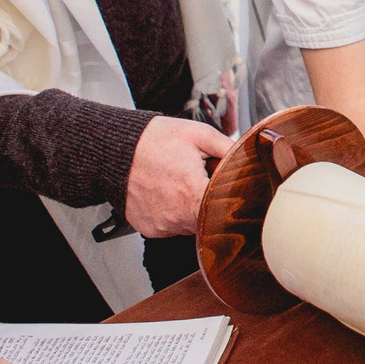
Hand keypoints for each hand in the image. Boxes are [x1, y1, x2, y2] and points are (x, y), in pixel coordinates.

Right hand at [125, 116, 233, 236]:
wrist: (114, 150)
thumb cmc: (152, 140)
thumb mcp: (198, 134)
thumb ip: (228, 148)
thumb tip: (250, 157)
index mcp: (192, 193)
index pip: (226, 213)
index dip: (231, 202)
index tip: (230, 194)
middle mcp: (176, 215)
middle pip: (209, 221)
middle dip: (210, 203)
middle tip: (201, 182)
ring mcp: (161, 225)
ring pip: (190, 225)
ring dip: (191, 209)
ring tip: (180, 184)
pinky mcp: (149, 228)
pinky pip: (170, 226)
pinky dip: (172, 213)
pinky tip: (166, 193)